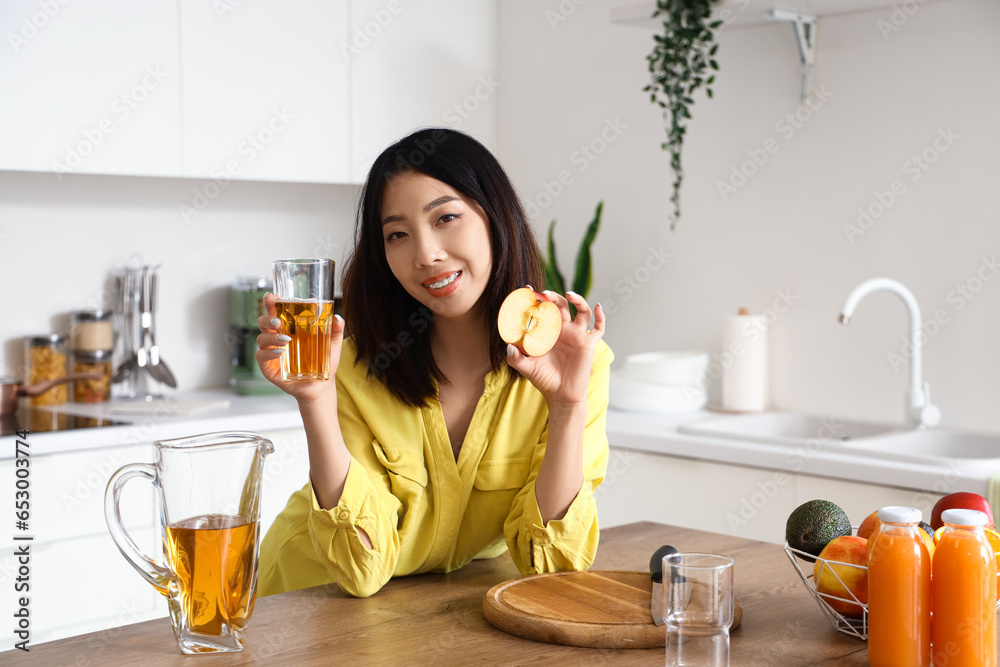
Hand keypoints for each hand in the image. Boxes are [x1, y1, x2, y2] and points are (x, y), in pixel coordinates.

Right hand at [255, 292, 345, 404]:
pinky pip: (261, 356)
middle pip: (263, 322)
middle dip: (267, 317)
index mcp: (288, 328)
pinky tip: (280, 352)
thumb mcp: (332, 344)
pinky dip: (269, 353)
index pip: (276, 312)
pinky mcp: (268, 367)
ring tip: (286, 340)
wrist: (320, 386)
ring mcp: (270, 352)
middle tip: (278, 321)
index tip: (272, 297)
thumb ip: (335, 329)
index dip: (271, 303)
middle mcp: (276, 337)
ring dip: (271, 336)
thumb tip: (338, 318)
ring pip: (261, 338)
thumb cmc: (323, 362)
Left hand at [505, 291, 605, 409]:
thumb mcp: (528, 368)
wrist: (562, 395)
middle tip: (545, 294)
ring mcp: (577, 335)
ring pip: (581, 311)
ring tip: (569, 294)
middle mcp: (563, 330)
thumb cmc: (544, 380)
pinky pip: (598, 327)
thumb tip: (509, 347)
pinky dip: (600, 316)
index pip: (543, 310)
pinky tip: (598, 306)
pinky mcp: (588, 343)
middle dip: (554, 297)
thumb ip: (516, 359)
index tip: (528, 289)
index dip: (537, 299)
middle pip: (561, 306)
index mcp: (548, 332)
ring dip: (577, 300)